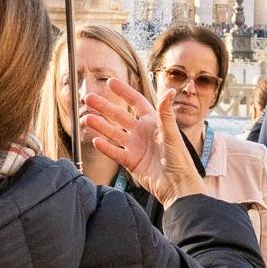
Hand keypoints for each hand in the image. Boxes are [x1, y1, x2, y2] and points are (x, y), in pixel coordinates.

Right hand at [85, 78, 210, 204]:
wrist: (177, 185)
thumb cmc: (179, 158)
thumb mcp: (171, 133)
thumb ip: (166, 112)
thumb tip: (170, 90)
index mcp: (153, 122)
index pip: (136, 102)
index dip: (124, 92)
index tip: (110, 82)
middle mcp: (142, 132)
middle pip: (119, 116)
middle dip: (104, 107)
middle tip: (89, 98)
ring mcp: (135, 147)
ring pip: (114, 133)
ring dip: (100, 125)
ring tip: (87, 118)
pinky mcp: (131, 162)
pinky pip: (115, 152)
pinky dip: (105, 147)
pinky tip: (96, 141)